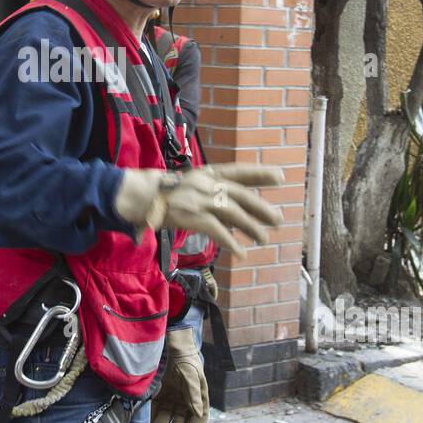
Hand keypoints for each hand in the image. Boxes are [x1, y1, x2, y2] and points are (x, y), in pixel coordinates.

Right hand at [114, 164, 281, 257]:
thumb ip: (214, 194)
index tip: (280, 176)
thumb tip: (239, 210)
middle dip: (261, 208)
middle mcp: (206, 183)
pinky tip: (241, 252)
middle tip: (277, 219)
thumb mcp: (194, 185)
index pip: (239, 171)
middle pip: (241, 195)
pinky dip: (231, 242)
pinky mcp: (192, 216)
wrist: (142, 197)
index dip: (260, 173)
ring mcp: (200, 199)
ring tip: (263, 239)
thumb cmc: (168, 193)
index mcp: (208, 173)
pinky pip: (218, 230)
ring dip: (251, 228)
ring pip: (234, 213)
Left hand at [150, 328, 207, 422]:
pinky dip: (153, 417)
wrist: (171, 344)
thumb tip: (198, 413)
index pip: (199, 419)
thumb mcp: (191, 374)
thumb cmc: (186, 359)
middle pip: (181, 422)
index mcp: (198, 398)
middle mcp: (185, 401)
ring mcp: (171, 398)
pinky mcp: (158, 394)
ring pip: (167, 418)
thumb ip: (193, 393)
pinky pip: (155, 409)